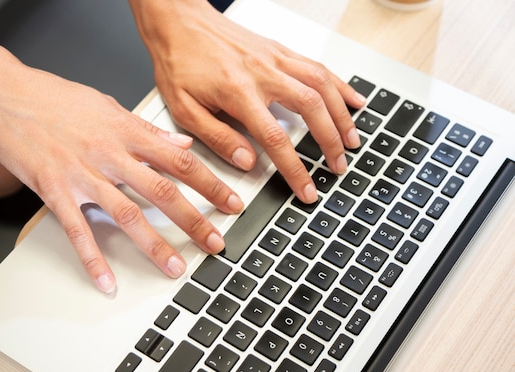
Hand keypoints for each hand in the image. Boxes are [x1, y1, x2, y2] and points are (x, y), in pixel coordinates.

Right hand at [0, 56, 243, 293]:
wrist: (2, 92)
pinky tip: (106, 281)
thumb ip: (146, 128)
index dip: (210, 183)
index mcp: (127, 131)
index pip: (180, 160)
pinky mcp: (53, 189)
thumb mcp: (108, 105)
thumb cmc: (54, 97)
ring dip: (154, 245)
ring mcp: (82, 173)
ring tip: (175, 268)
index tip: (231, 203)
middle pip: (163, 192)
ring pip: (126, 214)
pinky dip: (93, 258)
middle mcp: (110, 153)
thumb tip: (182, 141)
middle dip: (194, 221)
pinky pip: (77, 230)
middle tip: (216, 244)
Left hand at [130, 0, 365, 202]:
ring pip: (322, 85)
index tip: (307, 189)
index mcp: (239, 92)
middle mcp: (263, 73)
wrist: (179, 21)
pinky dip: (339, 84)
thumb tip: (247, 162)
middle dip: (331, 142)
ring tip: (354, 140)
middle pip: (311, 109)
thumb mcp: (184, 109)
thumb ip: (217, 137)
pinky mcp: (280, 50)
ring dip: (342, 115)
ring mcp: (275, 59)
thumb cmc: (179, 62)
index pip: (276, 139)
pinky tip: (352, 99)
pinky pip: (317, 67)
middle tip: (339, 167)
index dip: (295, 168)